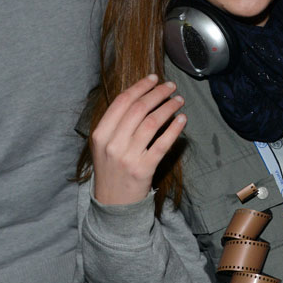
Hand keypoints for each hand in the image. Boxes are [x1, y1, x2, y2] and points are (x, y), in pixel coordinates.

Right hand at [91, 74, 185, 204]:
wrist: (113, 204)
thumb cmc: (111, 170)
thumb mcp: (104, 146)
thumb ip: (116, 124)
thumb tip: (140, 97)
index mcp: (100, 134)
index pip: (122, 102)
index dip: (140, 87)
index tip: (153, 78)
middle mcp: (112, 143)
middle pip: (139, 109)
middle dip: (157, 93)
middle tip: (171, 86)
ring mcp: (128, 157)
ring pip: (152, 123)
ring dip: (168, 107)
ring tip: (178, 100)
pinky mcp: (144, 169)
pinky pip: (162, 143)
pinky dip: (174, 128)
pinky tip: (182, 119)